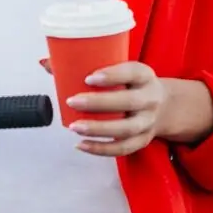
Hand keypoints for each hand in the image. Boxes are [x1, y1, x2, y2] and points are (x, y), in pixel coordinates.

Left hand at [41, 60, 212, 155]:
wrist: (165, 106)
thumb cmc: (131, 84)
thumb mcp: (120, 70)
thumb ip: (87, 65)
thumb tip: (47, 63)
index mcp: (144, 76)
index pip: (132, 72)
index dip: (112, 75)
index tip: (88, 78)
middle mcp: (150, 99)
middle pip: (128, 102)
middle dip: (99, 103)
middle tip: (72, 101)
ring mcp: (148, 122)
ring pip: (126, 129)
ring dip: (98, 129)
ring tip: (74, 127)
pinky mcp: (143, 140)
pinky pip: (123, 149)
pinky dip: (101, 149)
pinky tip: (81, 145)